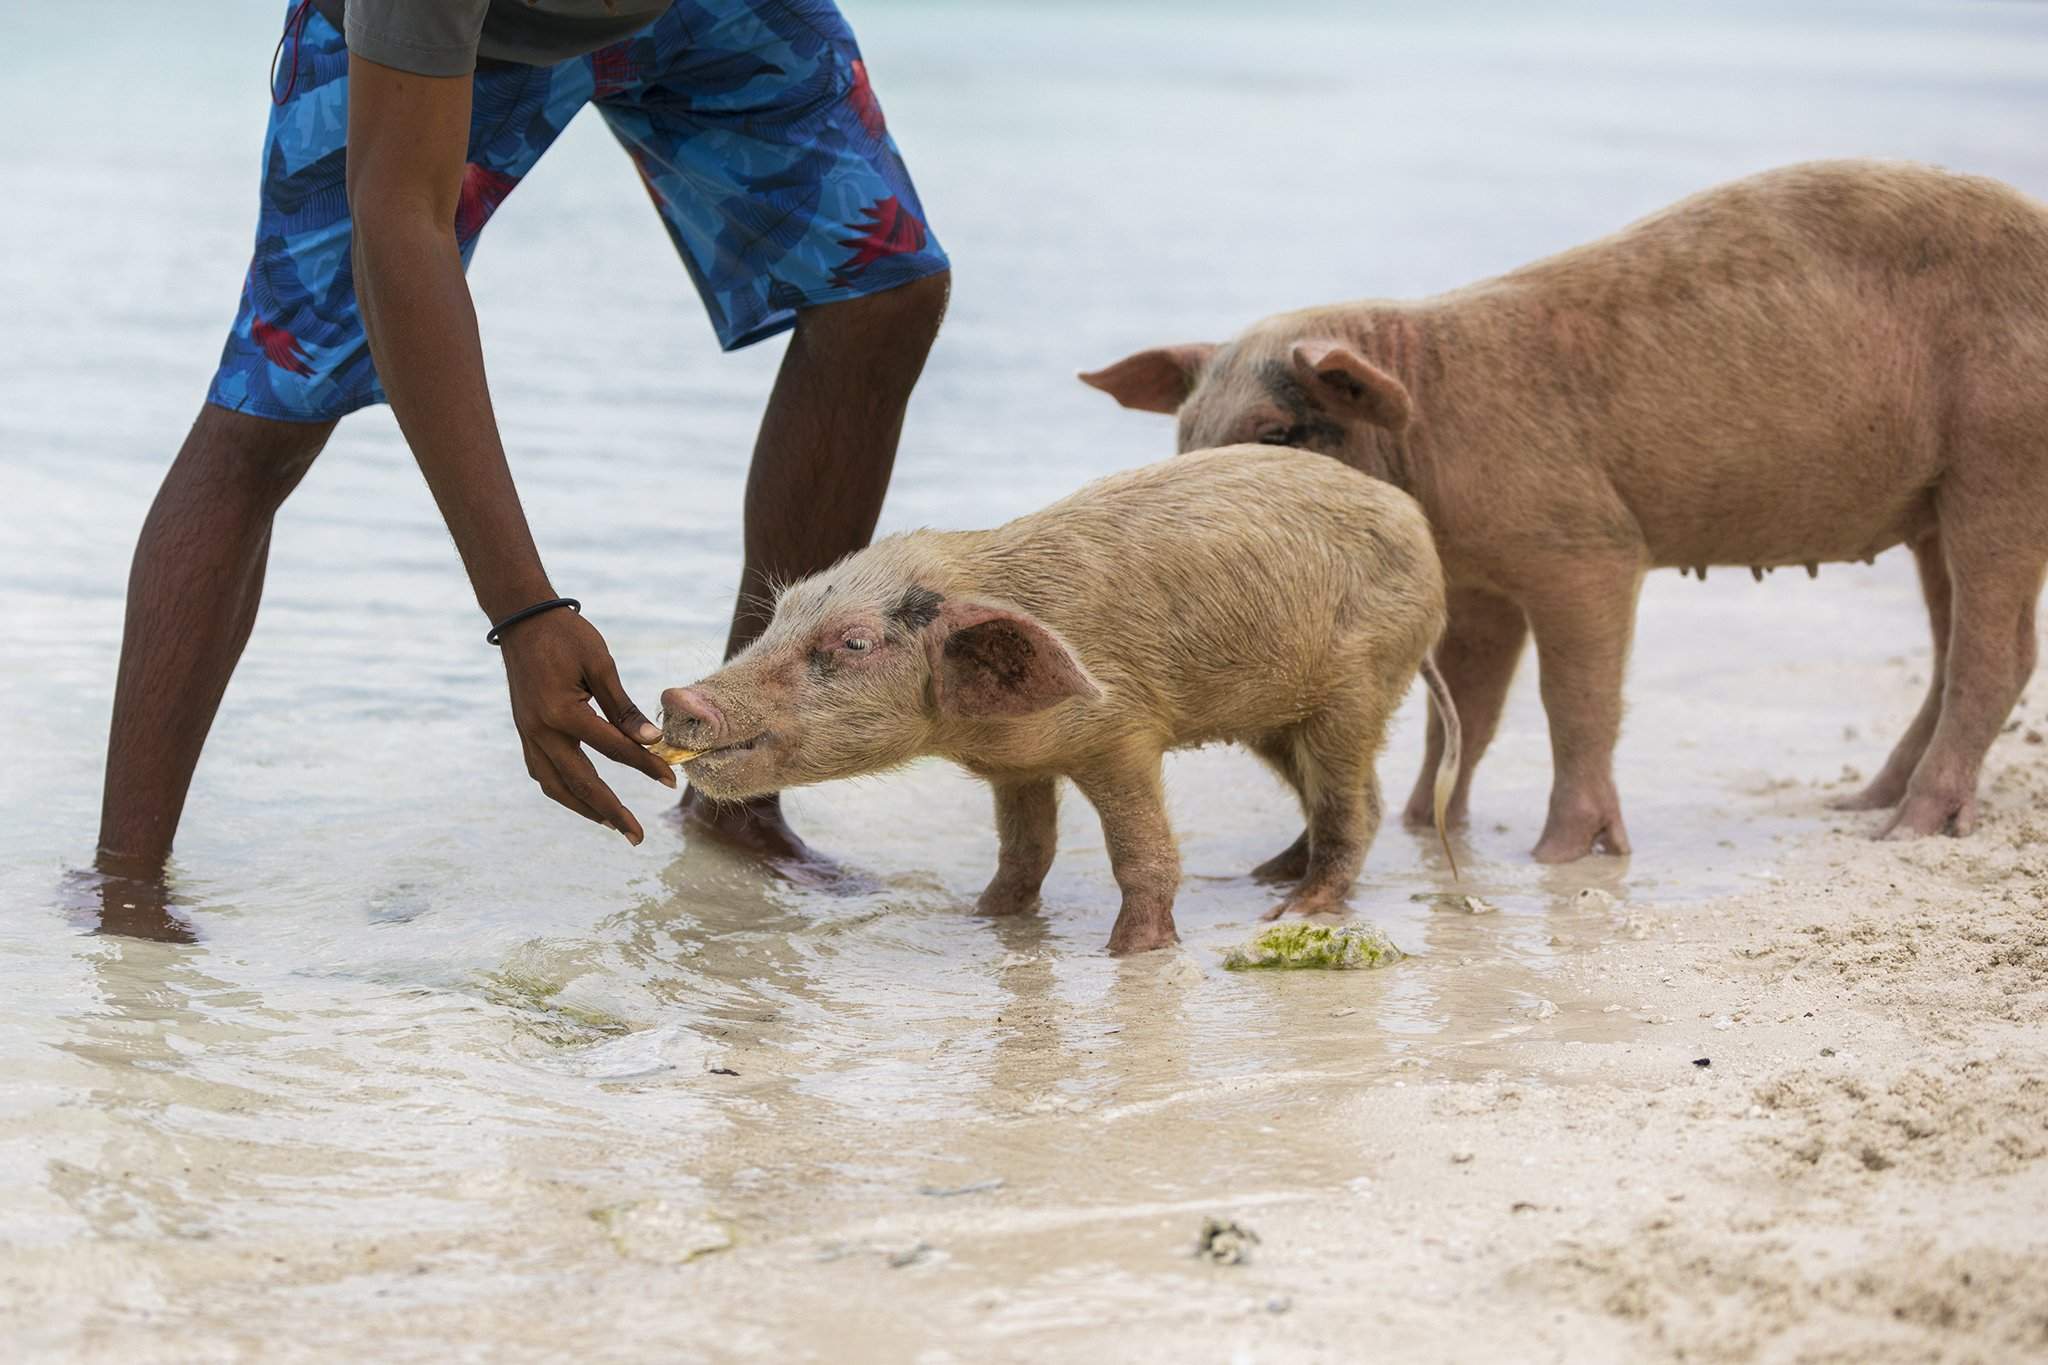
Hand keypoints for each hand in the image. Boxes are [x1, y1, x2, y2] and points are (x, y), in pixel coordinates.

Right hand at [500, 608, 674, 842]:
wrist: (522, 620)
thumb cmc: (567, 636)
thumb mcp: (601, 664)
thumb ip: (623, 707)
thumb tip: (652, 739)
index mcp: (562, 712)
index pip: (613, 749)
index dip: (645, 765)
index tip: (671, 781)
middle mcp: (541, 730)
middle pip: (581, 783)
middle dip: (612, 811)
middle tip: (637, 836)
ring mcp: (528, 734)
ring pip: (556, 786)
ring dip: (584, 809)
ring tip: (612, 825)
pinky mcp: (524, 732)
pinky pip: (542, 773)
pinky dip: (563, 791)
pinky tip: (581, 799)